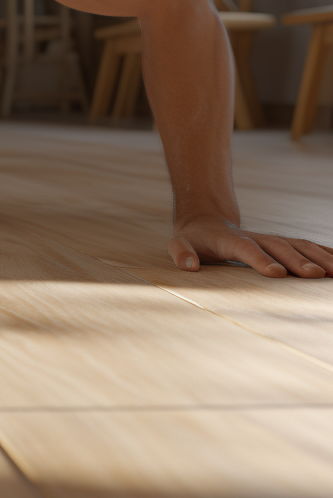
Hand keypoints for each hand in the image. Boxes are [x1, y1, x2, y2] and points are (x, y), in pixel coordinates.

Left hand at [169, 216, 332, 277]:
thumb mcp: (179, 244)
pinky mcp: (281, 244)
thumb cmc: (193, 240)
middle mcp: (255, 237)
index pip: (246, 249)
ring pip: (298, 245)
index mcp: (230, 240)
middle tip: (315, 276)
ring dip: (318, 257)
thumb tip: (189, 266)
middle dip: (297, 260)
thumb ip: (181, 253)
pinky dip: (325, 252)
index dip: (261, 260)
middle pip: (279, 247)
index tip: (277, 273)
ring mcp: (270, 239)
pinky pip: (306, 246)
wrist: (206, 222)